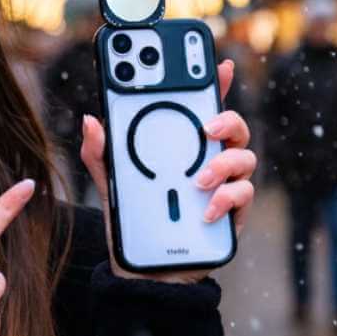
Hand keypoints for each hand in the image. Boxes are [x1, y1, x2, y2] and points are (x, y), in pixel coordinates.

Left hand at [80, 59, 256, 284]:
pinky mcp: (233, 213)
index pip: (204, 107)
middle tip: (206, 127)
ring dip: (223, 164)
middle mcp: (211, 160)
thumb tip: (90, 121)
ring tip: (198, 180)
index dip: (216, 82)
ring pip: (245, 157)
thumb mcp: (112, 184)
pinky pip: (244, 194)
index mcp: (185, 146)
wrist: (147, 271)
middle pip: (234, 126)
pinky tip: (205, 209)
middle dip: (226, 118)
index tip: (221, 64)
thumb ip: (100, 153)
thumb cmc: (136, 222)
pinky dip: (226, 198)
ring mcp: (226, 185)